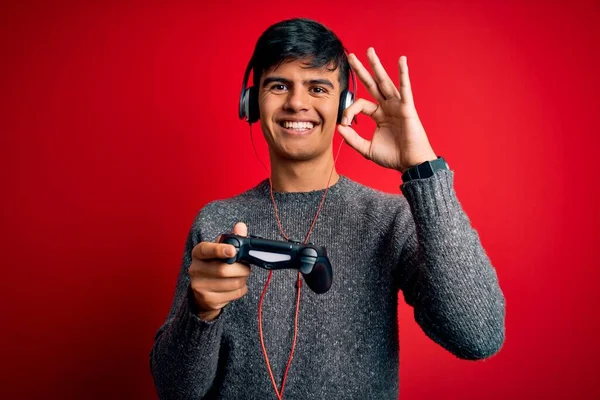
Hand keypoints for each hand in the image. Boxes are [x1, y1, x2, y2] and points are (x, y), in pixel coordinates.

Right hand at [189, 222, 249, 320]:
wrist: (203, 292)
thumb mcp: (221, 251)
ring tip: (240, 276)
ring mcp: (199, 286)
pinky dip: (241, 289)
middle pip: (224, 269)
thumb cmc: (215, 266)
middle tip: (246, 268)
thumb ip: (232, 239)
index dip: (220, 249)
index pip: (206, 249)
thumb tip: (241, 226)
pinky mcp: (208, 300)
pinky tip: (236, 286)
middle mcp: (195, 269)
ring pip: (231, 283)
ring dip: (243, 279)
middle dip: (241, 269)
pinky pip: (233, 294)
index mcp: (198, 253)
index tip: (232, 250)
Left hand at [338, 47, 437, 172]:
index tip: (344, 123)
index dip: (348, 111)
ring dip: (377, 66)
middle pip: (372, 84)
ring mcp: (397, 105)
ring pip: (385, 82)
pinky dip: (404, 74)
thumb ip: (353, 139)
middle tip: (350, 56)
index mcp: (379, 115)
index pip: (359, 104)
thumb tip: (338, 127)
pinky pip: (405, 88)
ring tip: (369, 51)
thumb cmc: (393, 156)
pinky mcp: (407, 108)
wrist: (411, 164)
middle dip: (361, 70)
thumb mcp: (367, 149)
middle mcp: (387, 107)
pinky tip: (402, 60)